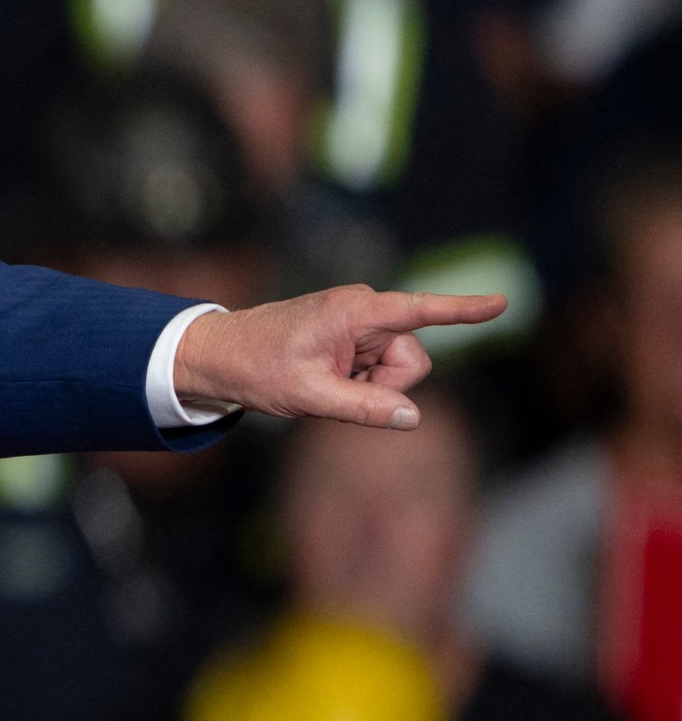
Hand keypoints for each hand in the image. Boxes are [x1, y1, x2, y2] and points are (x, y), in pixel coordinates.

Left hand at [172, 286, 508, 429]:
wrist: (219, 355)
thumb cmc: (257, 367)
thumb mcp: (309, 395)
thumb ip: (364, 407)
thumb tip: (412, 417)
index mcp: (354, 311)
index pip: (419, 310)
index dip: (463, 310)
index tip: (501, 303)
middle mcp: (363, 310)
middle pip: (412, 359)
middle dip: (386, 383)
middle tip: (333, 387)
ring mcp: (359, 324)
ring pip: (397, 368)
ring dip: (369, 384)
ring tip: (322, 380)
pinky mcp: (354, 337)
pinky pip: (378, 368)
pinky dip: (359, 381)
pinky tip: (325, 378)